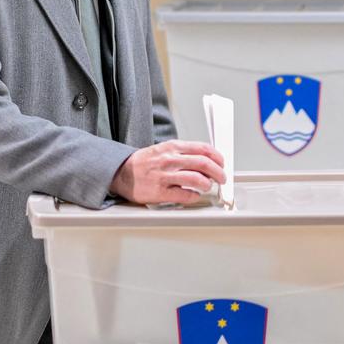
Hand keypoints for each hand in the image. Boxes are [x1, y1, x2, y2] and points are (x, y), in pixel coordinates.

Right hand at [110, 140, 225, 204]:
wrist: (121, 173)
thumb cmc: (144, 163)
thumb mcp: (163, 150)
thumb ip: (183, 153)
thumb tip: (206, 160)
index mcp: (172, 147)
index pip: (202, 149)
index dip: (216, 157)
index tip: (221, 163)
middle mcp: (169, 160)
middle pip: (203, 163)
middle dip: (218, 172)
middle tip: (222, 178)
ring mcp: (164, 176)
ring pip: (196, 179)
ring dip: (207, 184)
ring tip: (208, 187)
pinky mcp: (159, 192)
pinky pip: (183, 195)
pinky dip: (194, 196)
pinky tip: (194, 196)